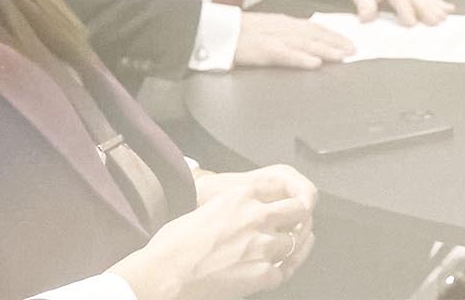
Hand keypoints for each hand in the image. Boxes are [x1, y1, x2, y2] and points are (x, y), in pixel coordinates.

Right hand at [111, 164, 318, 299]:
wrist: (165, 275)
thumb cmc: (173, 246)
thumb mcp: (205, 208)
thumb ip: (233, 209)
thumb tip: (242, 218)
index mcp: (241, 196)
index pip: (282, 190)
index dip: (287, 201)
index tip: (287, 208)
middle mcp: (257, 216)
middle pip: (298, 211)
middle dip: (299, 218)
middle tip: (297, 225)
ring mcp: (262, 245)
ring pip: (294, 242)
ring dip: (292, 245)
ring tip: (290, 246)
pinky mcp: (263, 272)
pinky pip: (285, 270)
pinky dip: (284, 268)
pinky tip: (285, 266)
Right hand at [234, 12, 354, 68]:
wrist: (216, 31)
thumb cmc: (239, 32)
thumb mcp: (267, 27)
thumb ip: (286, 32)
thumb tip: (307, 39)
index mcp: (283, 22)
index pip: (314, 27)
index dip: (333, 34)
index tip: (348, 41)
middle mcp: (281, 28)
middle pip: (313, 35)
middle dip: (335, 42)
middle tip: (353, 50)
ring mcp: (272, 38)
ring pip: (304, 44)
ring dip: (325, 50)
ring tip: (341, 56)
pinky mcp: (262, 50)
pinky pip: (285, 55)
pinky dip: (301, 59)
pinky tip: (314, 64)